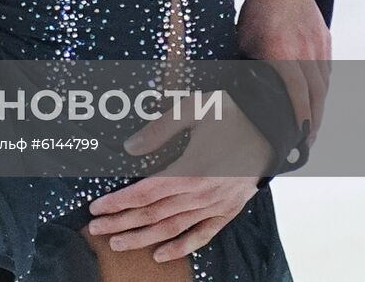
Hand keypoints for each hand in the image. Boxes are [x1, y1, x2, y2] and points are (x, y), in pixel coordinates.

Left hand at [86, 95, 271, 260]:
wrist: (269, 126)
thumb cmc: (229, 113)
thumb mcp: (191, 111)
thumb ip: (158, 130)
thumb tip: (130, 148)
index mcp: (190, 171)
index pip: (144, 193)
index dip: (118, 202)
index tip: (96, 208)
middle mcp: (201, 194)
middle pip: (153, 214)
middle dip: (121, 222)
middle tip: (95, 229)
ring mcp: (216, 205)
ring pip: (173, 228)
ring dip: (143, 238)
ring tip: (117, 243)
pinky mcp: (229, 210)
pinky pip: (203, 235)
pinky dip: (181, 247)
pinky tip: (161, 254)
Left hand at [236, 0, 330, 146]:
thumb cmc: (256, 10)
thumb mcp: (243, 39)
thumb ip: (248, 65)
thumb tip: (240, 91)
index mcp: (282, 54)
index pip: (296, 95)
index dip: (299, 119)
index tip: (298, 138)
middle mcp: (305, 54)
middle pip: (315, 97)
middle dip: (312, 123)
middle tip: (306, 143)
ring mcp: (318, 48)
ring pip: (322, 86)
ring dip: (318, 108)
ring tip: (311, 127)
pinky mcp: (325, 42)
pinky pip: (325, 72)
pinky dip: (321, 89)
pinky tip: (315, 99)